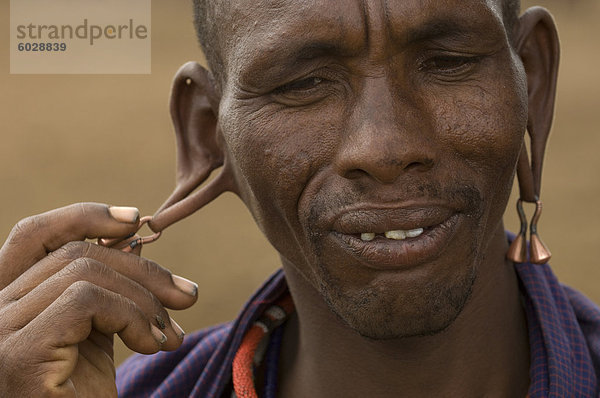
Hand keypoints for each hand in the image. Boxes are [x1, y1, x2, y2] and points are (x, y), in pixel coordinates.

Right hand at [0, 203, 197, 396]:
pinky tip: (151, 345)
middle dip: (143, 269)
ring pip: (86, 273)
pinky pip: (86, 300)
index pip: (33, 234)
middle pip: (75, 253)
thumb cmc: (85, 394)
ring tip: (169, 334)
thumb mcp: (97, 330)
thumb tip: (137, 237)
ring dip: (144, 299)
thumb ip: (107, 287)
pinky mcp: (19, 353)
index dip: (84, 215)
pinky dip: (133, 316)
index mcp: (11, 299)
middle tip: (187, 294)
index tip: (137, 220)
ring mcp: (0, 331)